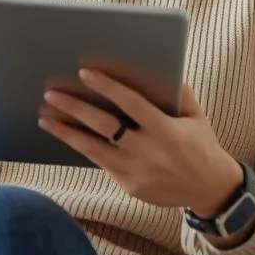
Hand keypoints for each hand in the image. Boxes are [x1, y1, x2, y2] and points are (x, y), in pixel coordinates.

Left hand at [39, 70, 241, 216]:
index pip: (132, 104)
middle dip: (76, 108)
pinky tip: (66, 135)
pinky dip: (83, 148)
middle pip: (105, 126)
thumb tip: (160, 65)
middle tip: (52, 93)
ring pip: (94, 149)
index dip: (108, 87)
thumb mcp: (197, 116)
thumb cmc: (201, 144)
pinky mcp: (129, 186)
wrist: (209, 189)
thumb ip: (180, 92)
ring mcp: (137, 172)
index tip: (85, 72)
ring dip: (67, 132)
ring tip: (45, 118)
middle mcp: (149, 152)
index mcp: (167, 130)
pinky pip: (101, 163)